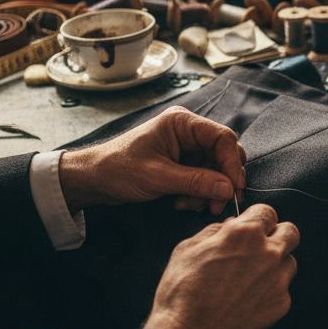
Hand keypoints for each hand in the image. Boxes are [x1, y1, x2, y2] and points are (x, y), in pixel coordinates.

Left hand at [57, 107, 245, 214]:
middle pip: (224, 154)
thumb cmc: (118, 169)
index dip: (232, 164)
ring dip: (208, 191)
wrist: (93, 179)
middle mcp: (188, 132)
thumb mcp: (158, 177)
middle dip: (222, 181)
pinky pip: (204, 178)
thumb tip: (228, 189)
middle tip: (216, 205)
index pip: (222, 138)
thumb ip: (196, 182)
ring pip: (216, 169)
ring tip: (188, 205)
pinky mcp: (183, 163)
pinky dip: (198, 194)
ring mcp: (187, 148)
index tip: (234, 189)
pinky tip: (181, 203)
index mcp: (182, 123)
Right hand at [144, 203, 298, 328]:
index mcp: (245, 234)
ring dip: (275, 265)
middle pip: (291, 232)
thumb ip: (215, 231)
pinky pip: (282, 289)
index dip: (258, 219)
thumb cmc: (183, 291)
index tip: (252, 227)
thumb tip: (230, 226)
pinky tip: (248, 299)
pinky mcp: (281, 304)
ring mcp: (277, 280)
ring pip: (289, 262)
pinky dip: (269, 291)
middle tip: (260, 247)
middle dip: (277, 236)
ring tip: (250, 278)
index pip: (268, 212)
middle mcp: (268, 253)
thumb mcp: (188, 248)